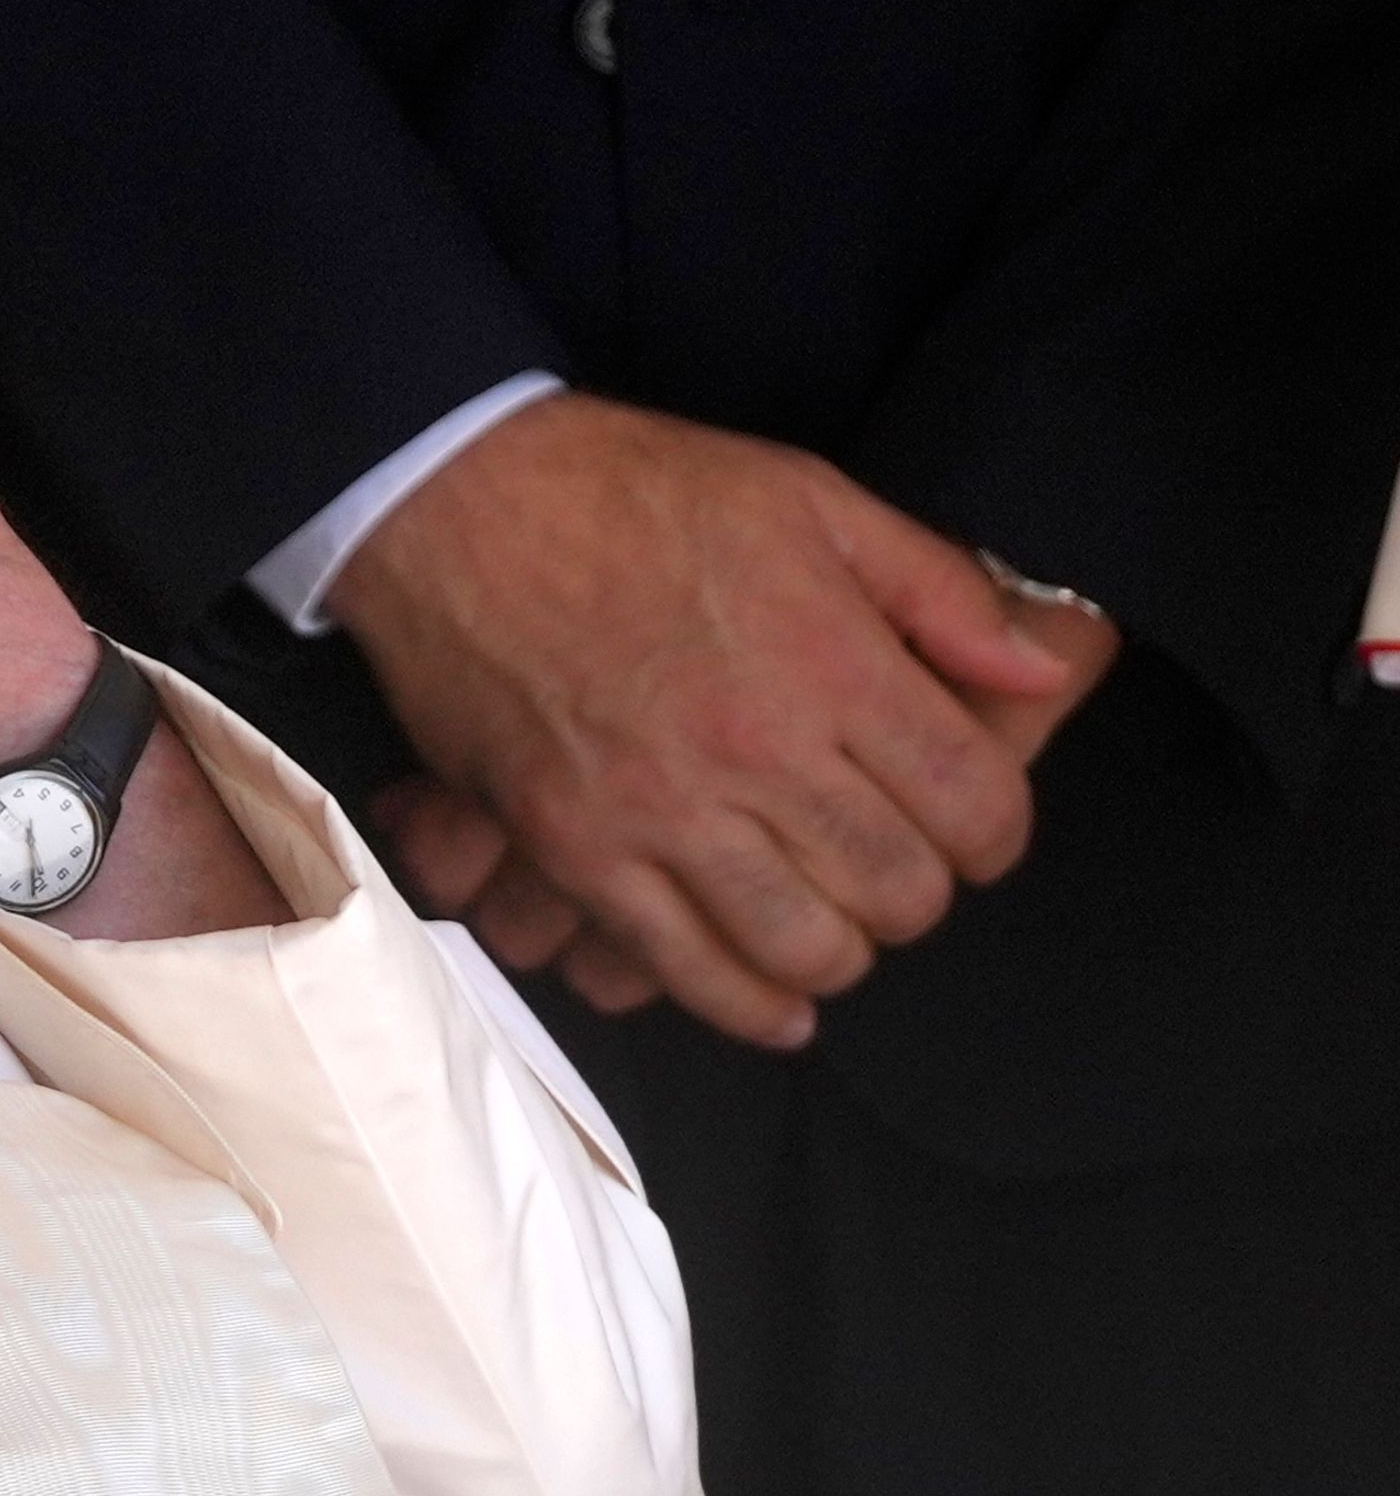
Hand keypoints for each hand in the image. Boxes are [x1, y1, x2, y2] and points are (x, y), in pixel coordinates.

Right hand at [377, 564, 1119, 1012]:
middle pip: (899, 894)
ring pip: (805, 949)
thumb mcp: (808, 495)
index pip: (977, 811)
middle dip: (913, 891)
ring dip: (835, 950)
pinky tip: (771, 1000)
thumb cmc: (628, 490)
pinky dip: (743, 1004)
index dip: (991, 832)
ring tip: (822, 917)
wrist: (451, 500)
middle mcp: (758, 752)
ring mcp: (661, 811)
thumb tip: (1044, 671)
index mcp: (831, 663)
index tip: (964, 822)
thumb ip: (937, 589)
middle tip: (883, 862)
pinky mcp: (576, 850)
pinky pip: (683, 968)